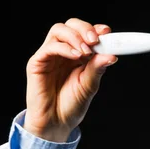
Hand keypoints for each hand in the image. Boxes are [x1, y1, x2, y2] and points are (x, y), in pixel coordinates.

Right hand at [23, 18, 117, 141]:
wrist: (56, 123)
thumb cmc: (72, 105)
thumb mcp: (89, 86)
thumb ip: (98, 68)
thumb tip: (111, 55)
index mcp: (78, 55)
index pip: (85, 33)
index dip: (96, 29)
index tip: (107, 32)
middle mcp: (64, 52)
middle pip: (71, 25)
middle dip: (85, 28)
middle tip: (95, 40)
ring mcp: (50, 56)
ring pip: (59, 30)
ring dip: (75, 37)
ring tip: (86, 52)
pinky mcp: (37, 63)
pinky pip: (49, 47)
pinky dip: (64, 47)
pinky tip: (75, 55)